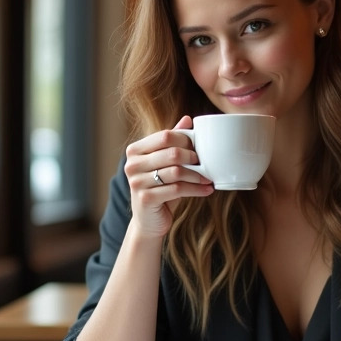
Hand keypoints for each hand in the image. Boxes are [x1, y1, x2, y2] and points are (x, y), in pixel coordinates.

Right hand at [123, 115, 213, 236]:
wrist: (148, 221)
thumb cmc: (159, 188)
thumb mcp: (165, 164)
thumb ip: (173, 142)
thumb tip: (187, 119)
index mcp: (135, 150)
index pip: (165, 135)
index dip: (186, 140)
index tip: (199, 148)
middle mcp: (132, 164)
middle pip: (172, 153)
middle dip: (194, 158)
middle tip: (206, 164)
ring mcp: (136, 182)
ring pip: (176, 172)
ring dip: (197, 175)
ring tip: (209, 178)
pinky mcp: (145, 198)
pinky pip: (177, 189)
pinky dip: (196, 189)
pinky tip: (207, 190)